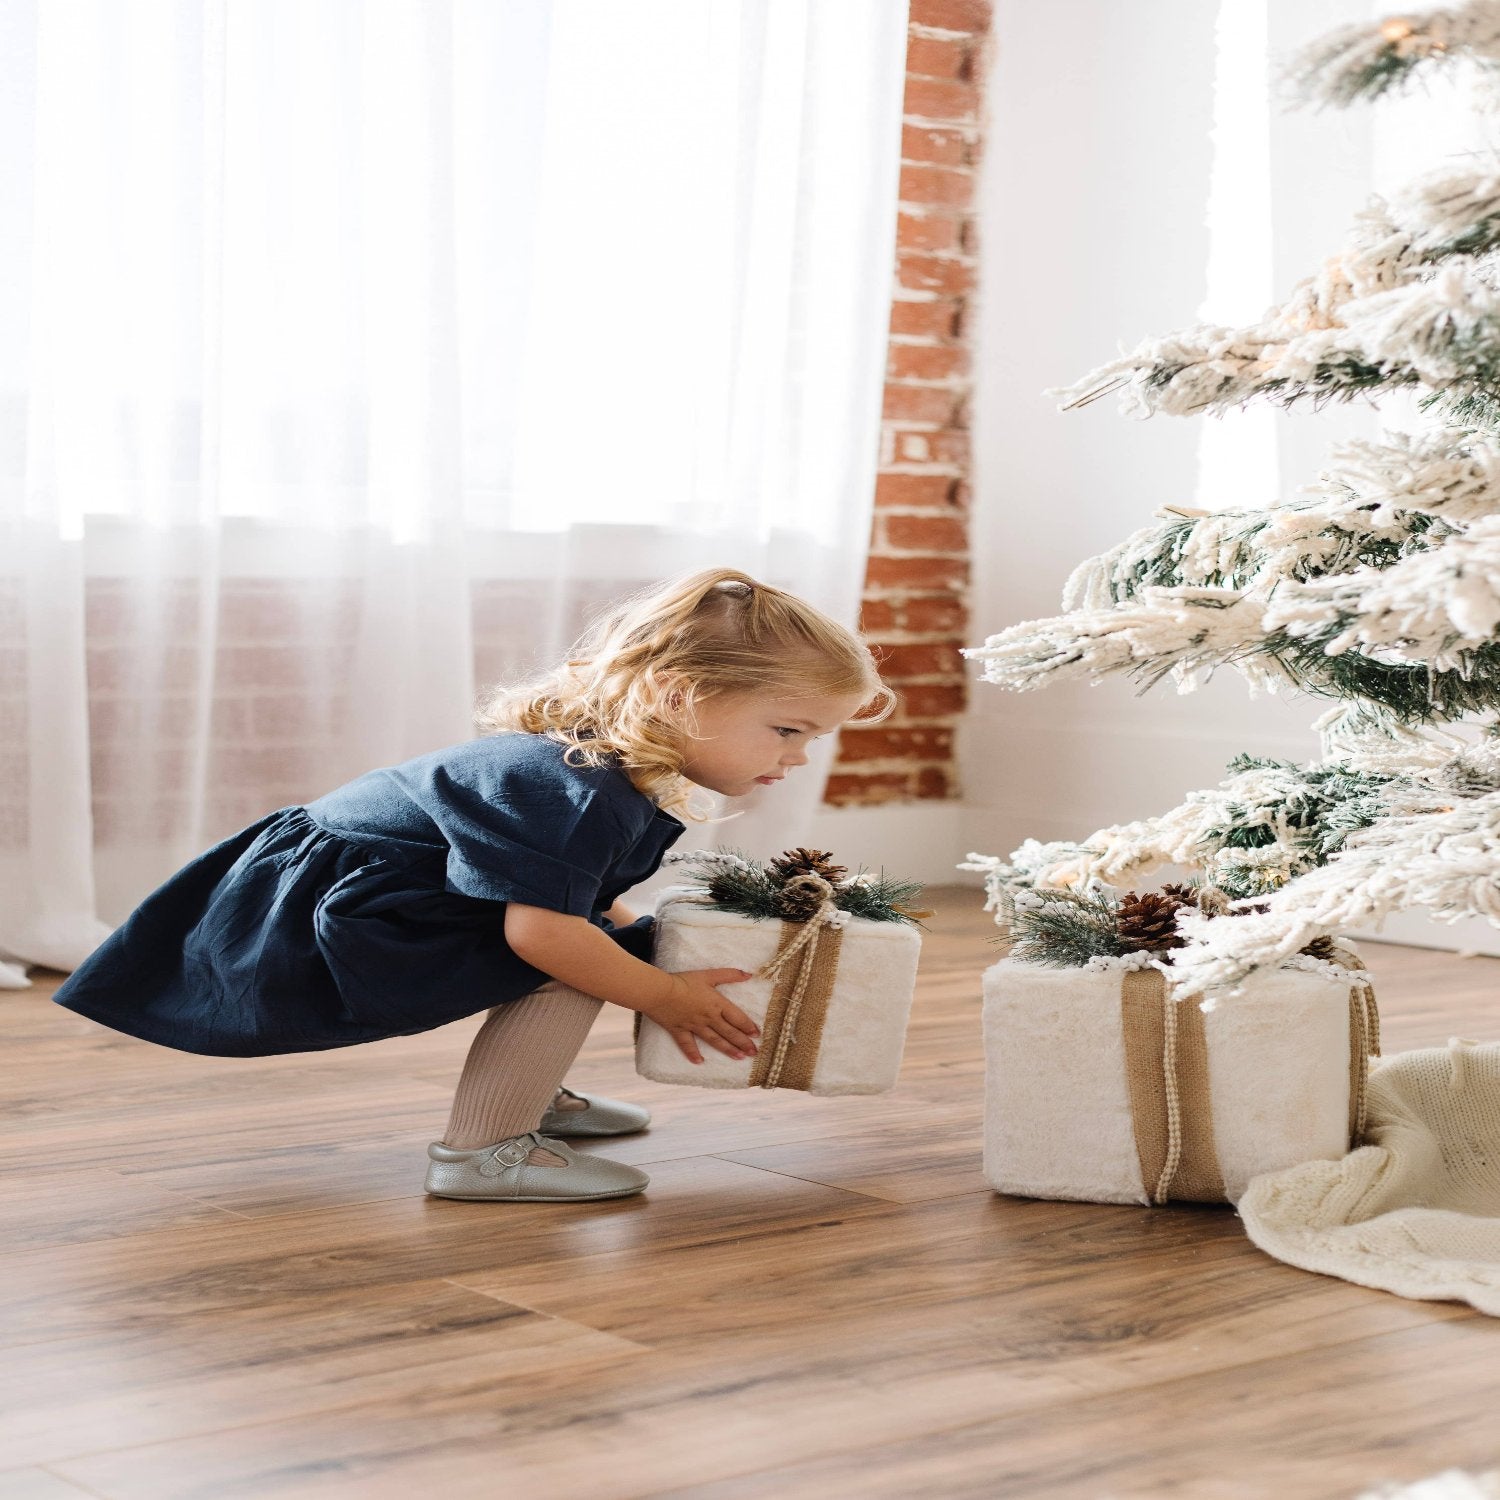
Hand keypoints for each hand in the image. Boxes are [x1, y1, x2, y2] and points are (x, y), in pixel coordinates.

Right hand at [641, 969, 759, 1064]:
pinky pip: (687, 1045)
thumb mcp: (709, 975)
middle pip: (729, 1032)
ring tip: (739, 1057)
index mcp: (717, 1004)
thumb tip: (749, 974)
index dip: (748, 1026)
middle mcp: (708, 1018)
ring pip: (714, 1041)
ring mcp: (694, 1026)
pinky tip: (699, 1062)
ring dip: (728, 1050)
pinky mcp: (679, 1031)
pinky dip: (692, 1054)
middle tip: (754, 1052)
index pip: (737, 1018)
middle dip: (743, 1043)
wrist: (660, 991)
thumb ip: (730, 974)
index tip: (757, 1035)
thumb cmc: (684, 981)